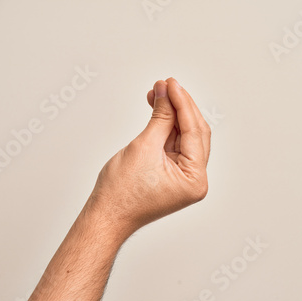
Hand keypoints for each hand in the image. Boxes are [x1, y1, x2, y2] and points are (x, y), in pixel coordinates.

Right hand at [86, 78, 210, 232]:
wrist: (106, 215)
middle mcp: (195, 179)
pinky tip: (158, 108)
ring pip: (183, 136)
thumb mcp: (144, 147)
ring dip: (172, 114)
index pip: (194, 132)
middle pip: (194, 133)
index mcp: (195, 179)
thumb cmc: (122, 193)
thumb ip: (161, 117)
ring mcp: (184, 177)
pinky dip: (166, 127)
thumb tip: (166, 92)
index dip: (183, 104)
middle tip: (166, 84)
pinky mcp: (173, 174)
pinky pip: (173, 144)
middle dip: (179, 107)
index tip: (171, 84)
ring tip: (157, 93)